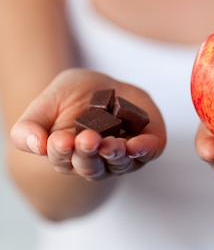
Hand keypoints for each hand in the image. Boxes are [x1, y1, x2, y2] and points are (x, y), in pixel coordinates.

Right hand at [10, 68, 165, 180]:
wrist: (101, 82)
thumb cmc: (70, 96)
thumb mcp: (45, 103)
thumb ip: (29, 127)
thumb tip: (36, 146)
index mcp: (67, 156)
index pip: (62, 160)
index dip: (61, 151)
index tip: (59, 140)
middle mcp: (95, 162)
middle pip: (91, 167)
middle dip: (89, 154)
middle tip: (87, 139)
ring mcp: (122, 156)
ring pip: (118, 164)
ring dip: (114, 155)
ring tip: (110, 144)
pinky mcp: (147, 143)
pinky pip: (148, 152)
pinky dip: (144, 150)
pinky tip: (137, 145)